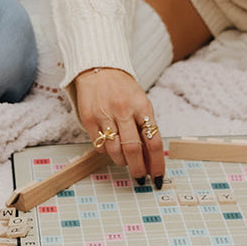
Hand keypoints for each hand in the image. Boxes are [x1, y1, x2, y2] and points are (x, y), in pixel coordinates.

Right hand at [73, 67, 164, 184]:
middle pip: (133, 150)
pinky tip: (109, 144)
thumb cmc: (124, 89)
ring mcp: (105, 114)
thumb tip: (152, 159)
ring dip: (121, 161)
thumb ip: (147, 128)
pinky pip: (99, 145)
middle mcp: (124, 110)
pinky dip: (106, 151)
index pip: (154, 142)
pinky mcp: (89, 118)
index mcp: (143, 107)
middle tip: (139, 178)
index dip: (157, 164)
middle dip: (138, 169)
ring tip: (124, 159)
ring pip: (114, 151)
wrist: (99, 67)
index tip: (157, 178)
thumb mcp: (141, 103)